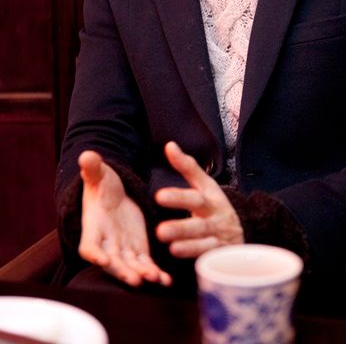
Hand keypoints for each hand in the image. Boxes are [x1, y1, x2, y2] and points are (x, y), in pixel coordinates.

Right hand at [78, 150, 171, 286]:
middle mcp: (106, 243)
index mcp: (94, 227)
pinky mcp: (138, 249)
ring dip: (142, 274)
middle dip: (122, 270)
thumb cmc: (102, 184)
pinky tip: (167, 281)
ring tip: (156, 279)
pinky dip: (155, 273)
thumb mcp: (99, 175)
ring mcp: (122, 248)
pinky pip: (145, 265)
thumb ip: (93, 168)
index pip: (89, 245)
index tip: (102, 259)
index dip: (94, 253)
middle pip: (112, 262)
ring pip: (130, 266)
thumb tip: (86, 155)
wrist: (113, 194)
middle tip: (135, 279)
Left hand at [155, 141, 243, 257]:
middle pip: (200, 224)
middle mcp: (216, 220)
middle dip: (181, 227)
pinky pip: (211, 260)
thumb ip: (187, 167)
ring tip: (170, 247)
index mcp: (210, 200)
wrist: (245, 229)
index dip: (178, 197)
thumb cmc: (216, 205)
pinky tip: (184, 263)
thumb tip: (169, 145)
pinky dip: (199, 261)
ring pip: (205, 244)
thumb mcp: (206, 185)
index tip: (159, 196)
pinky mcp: (221, 256)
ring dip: (188, 247)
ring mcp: (220, 239)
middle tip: (160, 231)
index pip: (195, 196)